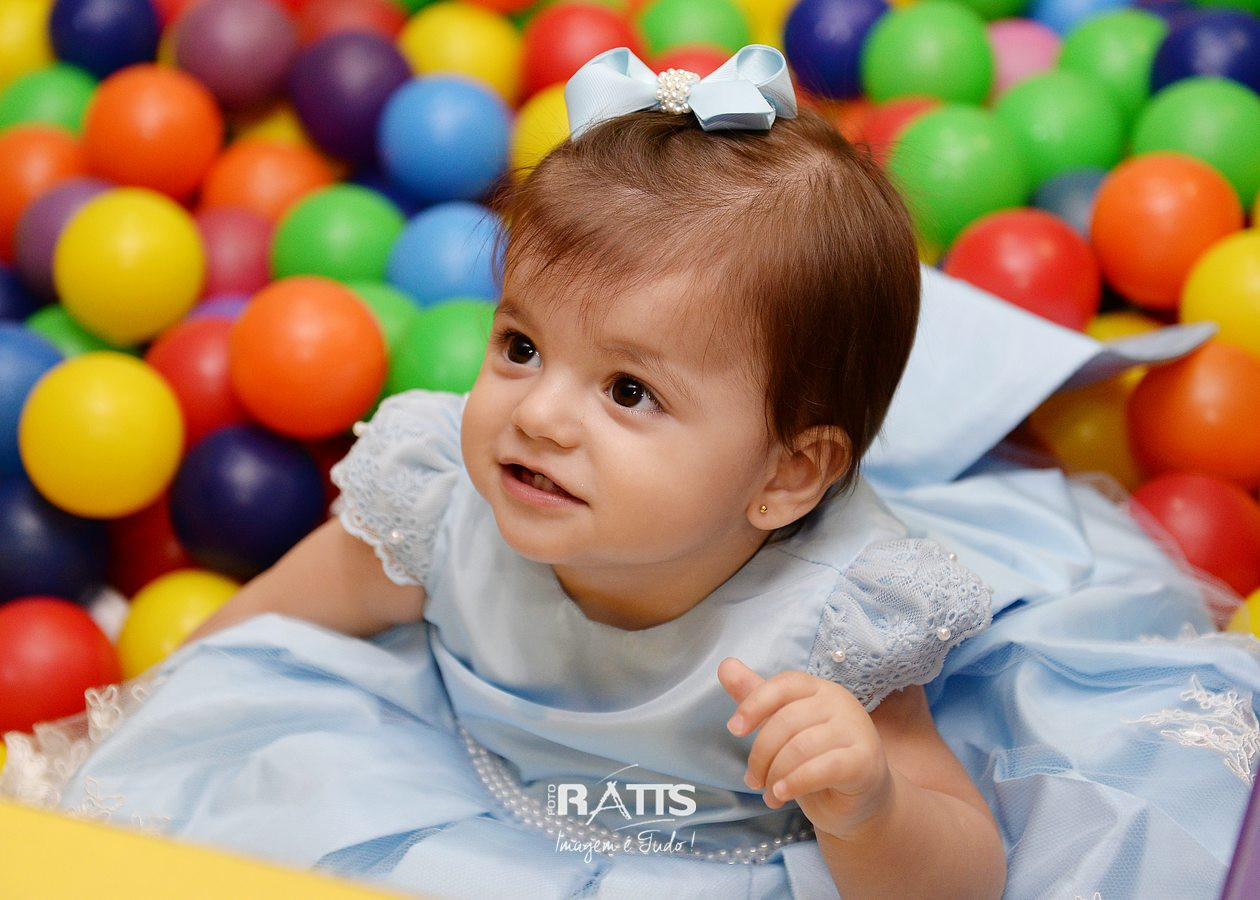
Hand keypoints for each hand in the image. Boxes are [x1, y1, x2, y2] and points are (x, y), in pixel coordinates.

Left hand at [717, 656, 894, 839]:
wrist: (861, 800)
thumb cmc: (818, 758)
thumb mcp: (784, 728)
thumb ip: (757, 697)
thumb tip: (725, 666)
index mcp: (819, 689)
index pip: (783, 685)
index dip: (754, 704)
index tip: (733, 729)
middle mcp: (840, 702)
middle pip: (786, 721)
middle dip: (761, 755)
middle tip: (753, 780)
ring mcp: (856, 730)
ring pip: (800, 748)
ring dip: (775, 775)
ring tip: (769, 794)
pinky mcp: (865, 762)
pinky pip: (822, 769)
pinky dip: (795, 783)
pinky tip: (782, 795)